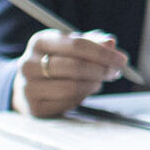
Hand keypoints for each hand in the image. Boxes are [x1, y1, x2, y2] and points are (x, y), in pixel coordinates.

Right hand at [10, 29, 129, 117]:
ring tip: (97, 82)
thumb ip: (93, 42)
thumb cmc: (58, 62)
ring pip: (72, 87)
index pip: (77, 44)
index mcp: (40, 41)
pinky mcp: (34, 107)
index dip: (103, 53)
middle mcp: (28, 63)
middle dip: (102, 70)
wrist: (30, 85)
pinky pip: (67, 103)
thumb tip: (110, 42)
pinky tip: (83, 92)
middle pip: (75, 66)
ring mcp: (28, 86)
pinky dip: (82, 98)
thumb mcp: (72, 47)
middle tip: (114, 72)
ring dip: (93, 85)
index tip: (122, 60)